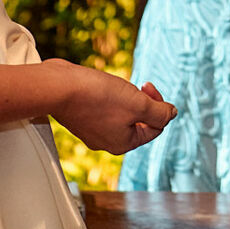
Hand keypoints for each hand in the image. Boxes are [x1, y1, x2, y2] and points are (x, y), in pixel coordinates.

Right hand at [49, 61, 177, 154]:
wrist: (57, 87)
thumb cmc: (97, 96)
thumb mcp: (138, 103)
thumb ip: (159, 112)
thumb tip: (172, 114)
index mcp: (123, 144)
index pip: (155, 127)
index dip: (158, 104)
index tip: (146, 86)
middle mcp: (107, 142)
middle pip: (137, 120)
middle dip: (140, 100)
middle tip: (134, 84)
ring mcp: (91, 130)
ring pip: (120, 112)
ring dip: (124, 96)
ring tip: (113, 85)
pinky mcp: (80, 117)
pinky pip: (103, 107)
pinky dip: (106, 95)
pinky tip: (98, 85)